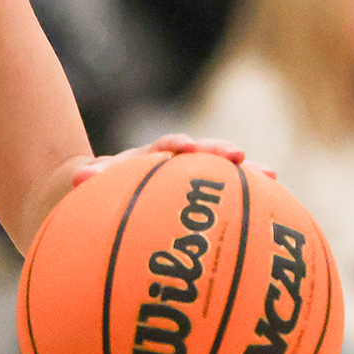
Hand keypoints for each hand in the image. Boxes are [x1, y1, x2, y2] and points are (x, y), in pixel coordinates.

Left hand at [72, 132, 272, 186]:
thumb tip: (79, 176)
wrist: (91, 195)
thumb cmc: (89, 195)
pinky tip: (274, 208)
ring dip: (241, 172)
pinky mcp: (195, 193)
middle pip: (196, 152)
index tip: (183, 147)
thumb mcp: (87, 190)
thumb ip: (90, 181)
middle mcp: (164, 163)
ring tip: (270, 174)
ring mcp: (182, 176)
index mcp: (139, 161)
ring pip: (215, 171)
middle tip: (237, 153)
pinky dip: (246, 198)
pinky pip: (223, 196)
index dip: (172, 145)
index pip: (159, 147)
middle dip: (215, 150)